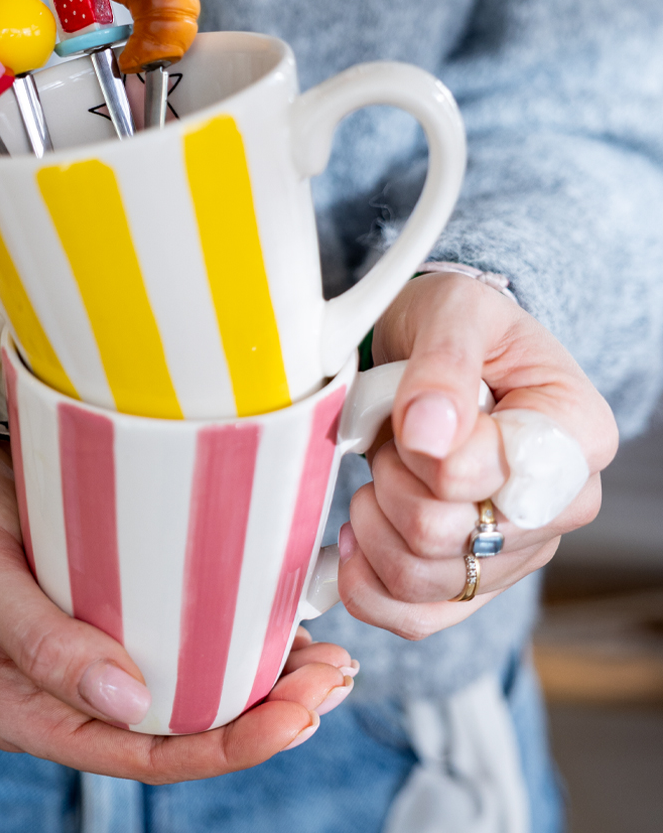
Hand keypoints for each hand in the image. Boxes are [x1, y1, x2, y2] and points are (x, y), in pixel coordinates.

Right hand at [0, 403, 355, 782]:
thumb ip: (44, 644)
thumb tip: (130, 703)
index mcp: (31, 711)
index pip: (143, 754)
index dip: (227, 746)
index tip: (296, 716)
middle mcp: (71, 694)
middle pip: (180, 730)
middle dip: (265, 716)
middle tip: (335, 679)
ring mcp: (93, 653)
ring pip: (189, 690)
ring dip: (261, 682)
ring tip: (330, 662)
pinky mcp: (109, 608)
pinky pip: (180, 639)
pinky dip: (234, 638)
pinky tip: (282, 625)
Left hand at [338, 271, 617, 639]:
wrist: (442, 352)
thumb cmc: (459, 327)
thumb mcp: (453, 313)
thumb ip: (444, 364)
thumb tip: (429, 433)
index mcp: (575, 434)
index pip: (492, 477)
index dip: (428, 452)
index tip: (415, 413)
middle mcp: (560, 505)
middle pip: (444, 534)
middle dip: (390, 478)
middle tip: (393, 438)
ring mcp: (517, 551)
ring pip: (420, 579)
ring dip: (372, 523)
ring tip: (380, 472)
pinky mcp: (474, 582)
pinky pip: (414, 617)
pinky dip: (365, 582)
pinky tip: (356, 535)